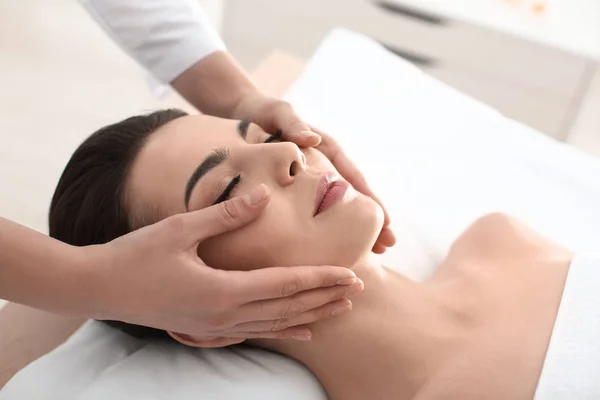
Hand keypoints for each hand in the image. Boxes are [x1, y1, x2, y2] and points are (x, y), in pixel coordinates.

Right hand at [84, 184, 362, 346]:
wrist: (99, 288)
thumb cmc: (136, 255)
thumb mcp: (180, 229)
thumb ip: (226, 214)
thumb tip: (263, 194)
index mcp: (223, 290)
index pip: (285, 284)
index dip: (320, 279)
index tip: (351, 275)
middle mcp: (224, 316)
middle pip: (287, 308)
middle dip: (325, 299)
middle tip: (358, 290)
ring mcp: (215, 328)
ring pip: (275, 324)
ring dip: (309, 315)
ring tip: (339, 310)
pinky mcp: (206, 329)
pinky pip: (254, 333)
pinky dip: (282, 331)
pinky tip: (300, 331)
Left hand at [233, 94, 395, 252]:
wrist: (247, 117)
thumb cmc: (265, 114)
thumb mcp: (279, 114)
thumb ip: (294, 124)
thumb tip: (313, 137)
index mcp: (328, 149)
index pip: (354, 177)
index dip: (370, 199)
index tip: (386, 220)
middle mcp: (327, 165)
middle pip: (354, 196)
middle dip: (373, 220)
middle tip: (388, 245)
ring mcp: (315, 179)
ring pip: (340, 207)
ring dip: (358, 228)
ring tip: (374, 254)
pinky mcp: (302, 189)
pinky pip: (320, 210)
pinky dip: (332, 227)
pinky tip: (337, 247)